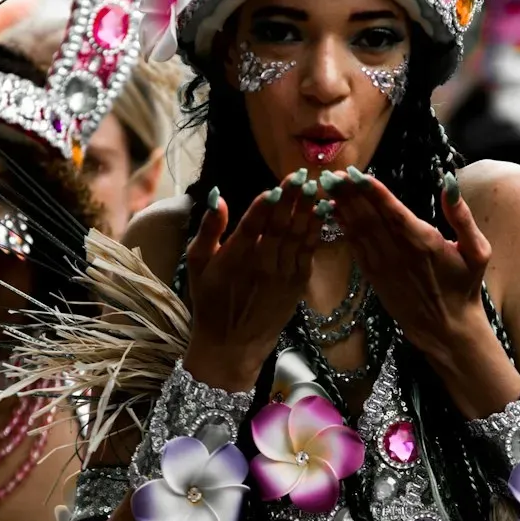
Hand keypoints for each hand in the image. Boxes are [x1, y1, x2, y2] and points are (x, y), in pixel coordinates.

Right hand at [184, 177, 318, 390]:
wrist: (232, 345)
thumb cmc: (210, 301)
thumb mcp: (196, 265)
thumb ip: (208, 230)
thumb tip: (216, 197)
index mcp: (234, 258)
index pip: (252, 225)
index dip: (266, 205)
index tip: (277, 186)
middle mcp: (261, 265)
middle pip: (279, 226)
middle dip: (292, 199)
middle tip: (303, 175)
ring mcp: (282, 275)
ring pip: (297, 237)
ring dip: (308, 210)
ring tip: (316, 187)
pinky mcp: (296, 284)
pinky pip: (309, 252)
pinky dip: (316, 231)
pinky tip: (323, 211)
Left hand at [327, 171, 491, 360]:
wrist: (446, 328)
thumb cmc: (464, 286)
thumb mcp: (478, 251)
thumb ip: (462, 217)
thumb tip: (449, 183)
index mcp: (424, 242)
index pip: (393, 211)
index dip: (372, 192)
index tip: (355, 174)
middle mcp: (399, 253)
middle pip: (369, 217)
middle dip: (350, 193)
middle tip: (333, 172)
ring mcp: (383, 265)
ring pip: (358, 229)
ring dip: (342, 206)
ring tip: (328, 184)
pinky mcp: (373, 276)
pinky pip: (354, 246)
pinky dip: (342, 227)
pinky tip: (332, 210)